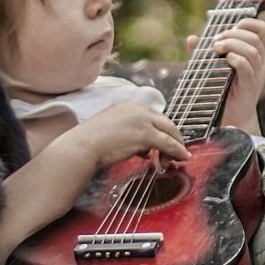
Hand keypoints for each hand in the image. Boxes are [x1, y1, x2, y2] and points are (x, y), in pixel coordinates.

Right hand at [61, 100, 190, 169]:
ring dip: (176, 147)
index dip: (162, 131)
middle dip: (173, 138)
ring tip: (176, 159)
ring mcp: (143, 120)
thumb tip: (146, 150)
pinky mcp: (146, 134)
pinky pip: (169, 144)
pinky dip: (178, 151)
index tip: (165, 143)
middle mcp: (138, 109)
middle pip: (166, 123)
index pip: (154, 117)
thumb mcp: (114, 131)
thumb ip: (131, 135)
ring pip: (170, 133)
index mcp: (129, 105)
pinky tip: (181, 158)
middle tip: (176, 152)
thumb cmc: (92, 143)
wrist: (83, 146)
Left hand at [189, 13, 264, 136]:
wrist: (231, 118)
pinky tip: (225, 60)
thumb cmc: (223, 90)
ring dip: (232, 44)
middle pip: (255, 38)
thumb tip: (192, 38)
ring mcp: (257, 75)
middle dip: (233, 34)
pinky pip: (247, 68)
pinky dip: (235, 59)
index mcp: (255, 54)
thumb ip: (204, 53)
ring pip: (252, 50)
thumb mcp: (214, 68)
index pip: (261, 30)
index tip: (231, 25)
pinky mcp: (250, 87)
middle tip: (215, 41)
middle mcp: (260, 63)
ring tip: (216, 48)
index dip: (248, 22)